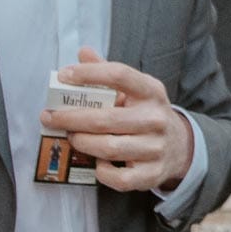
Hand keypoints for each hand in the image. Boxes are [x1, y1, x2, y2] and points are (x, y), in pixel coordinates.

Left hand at [42, 48, 194, 190]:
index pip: (119, 74)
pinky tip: (97, 162)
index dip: (89, 74)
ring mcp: (156, 148)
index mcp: (152, 92)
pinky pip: (119, 178)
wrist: (180, 146)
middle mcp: (156, 118)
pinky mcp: (152, 174)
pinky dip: (102, 172)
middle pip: (105, 119)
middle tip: (50, 117)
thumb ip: (107, 73)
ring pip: (108, 148)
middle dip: (70, 118)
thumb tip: (83, 53)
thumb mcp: (135, 91)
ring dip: (81, 142)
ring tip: (71, 136)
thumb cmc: (146, 114)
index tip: (64, 75)